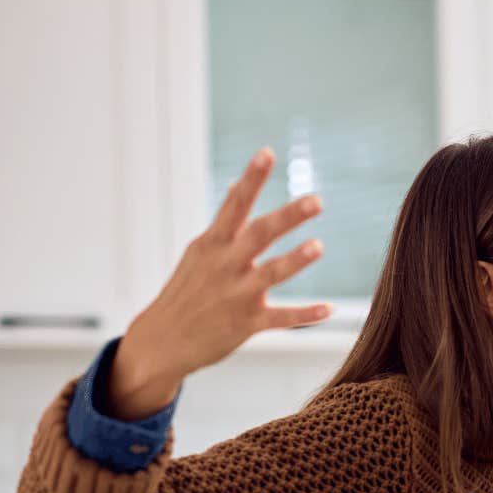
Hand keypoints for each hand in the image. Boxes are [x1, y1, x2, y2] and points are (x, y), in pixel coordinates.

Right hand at [108, 149, 331, 419]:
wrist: (162, 340)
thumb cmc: (187, 290)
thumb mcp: (199, 253)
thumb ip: (225, 224)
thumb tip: (237, 187)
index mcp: (213, 244)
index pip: (234, 204)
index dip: (252, 179)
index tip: (268, 153)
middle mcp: (225, 265)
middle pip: (259, 234)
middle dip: (287, 217)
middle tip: (316, 200)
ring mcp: (236, 295)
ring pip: (270, 274)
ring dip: (295, 260)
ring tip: (319, 246)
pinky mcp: (247, 324)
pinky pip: (281, 318)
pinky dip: (306, 314)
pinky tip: (330, 309)